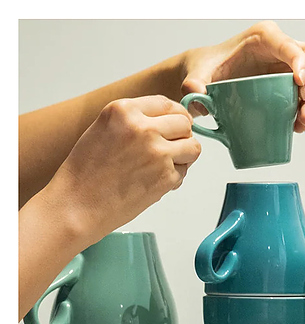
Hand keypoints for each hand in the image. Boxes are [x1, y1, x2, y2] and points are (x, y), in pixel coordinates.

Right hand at [39, 95, 201, 243]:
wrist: (77, 205)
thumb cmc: (85, 173)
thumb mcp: (104, 129)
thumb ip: (133, 121)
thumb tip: (166, 122)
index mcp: (124, 110)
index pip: (166, 104)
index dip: (174, 116)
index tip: (174, 126)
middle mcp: (143, 127)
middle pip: (184, 124)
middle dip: (181, 136)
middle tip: (170, 150)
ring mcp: (157, 152)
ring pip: (193, 147)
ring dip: (183, 157)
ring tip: (163, 166)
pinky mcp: (165, 177)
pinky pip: (183, 173)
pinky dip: (173, 179)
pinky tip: (152, 183)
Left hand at [181, 21, 304, 132]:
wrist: (206, 81)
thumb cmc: (206, 68)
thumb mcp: (197, 72)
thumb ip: (195, 81)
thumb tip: (197, 95)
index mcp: (265, 38)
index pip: (292, 45)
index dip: (302, 62)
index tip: (299, 83)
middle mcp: (282, 52)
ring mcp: (288, 72)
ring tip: (303, 123)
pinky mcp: (288, 92)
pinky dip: (303, 115)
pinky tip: (294, 128)